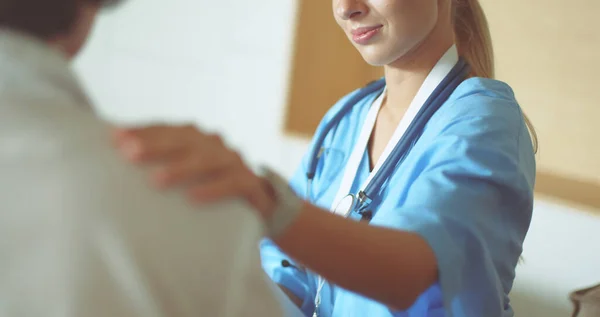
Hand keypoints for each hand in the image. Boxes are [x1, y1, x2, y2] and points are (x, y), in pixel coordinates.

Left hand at [112, 125, 275, 218]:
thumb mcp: (189, 170)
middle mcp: (216, 144)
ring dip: (180, 168)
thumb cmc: (214, 184)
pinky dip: (212, 189)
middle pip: (185, 140)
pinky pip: (232, 183)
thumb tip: (120, 153)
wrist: (261, 201)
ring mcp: (234, 162)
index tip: (115, 137)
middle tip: (129, 153)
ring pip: (207, 160)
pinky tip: (192, 198)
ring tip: (155, 181)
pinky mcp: (250, 182)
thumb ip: (163, 161)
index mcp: (199, 138)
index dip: (143, 130)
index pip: (168, 129)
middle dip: (156, 145)